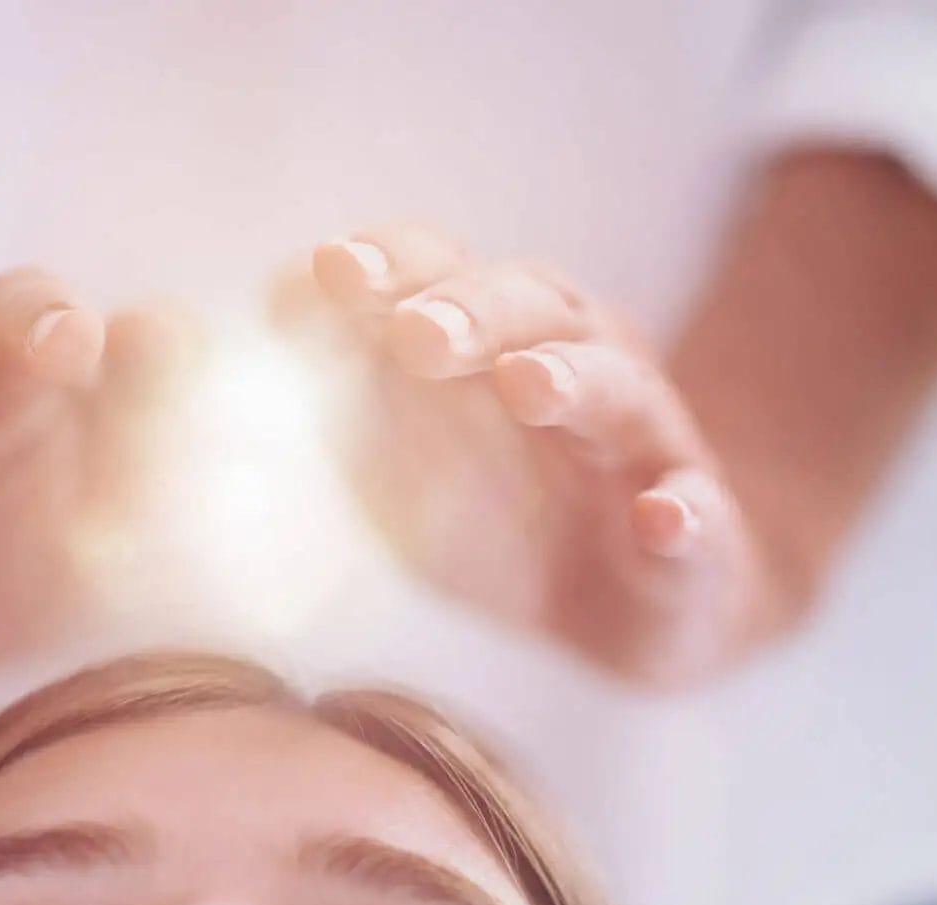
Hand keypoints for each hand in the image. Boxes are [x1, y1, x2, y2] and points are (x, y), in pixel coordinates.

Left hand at [291, 224, 790, 684]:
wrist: (641, 608)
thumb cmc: (504, 512)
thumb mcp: (400, 454)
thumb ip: (334, 389)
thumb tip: (239, 319)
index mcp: (497, 336)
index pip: (441, 270)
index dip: (391, 263)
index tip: (328, 271)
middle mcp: (579, 363)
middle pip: (530, 308)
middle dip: (470, 311)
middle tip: (414, 332)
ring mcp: (645, 445)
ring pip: (618, 388)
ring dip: (571, 379)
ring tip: (524, 385)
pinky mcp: (697, 535)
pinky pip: (698, 517)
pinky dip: (683, 515)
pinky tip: (662, 517)